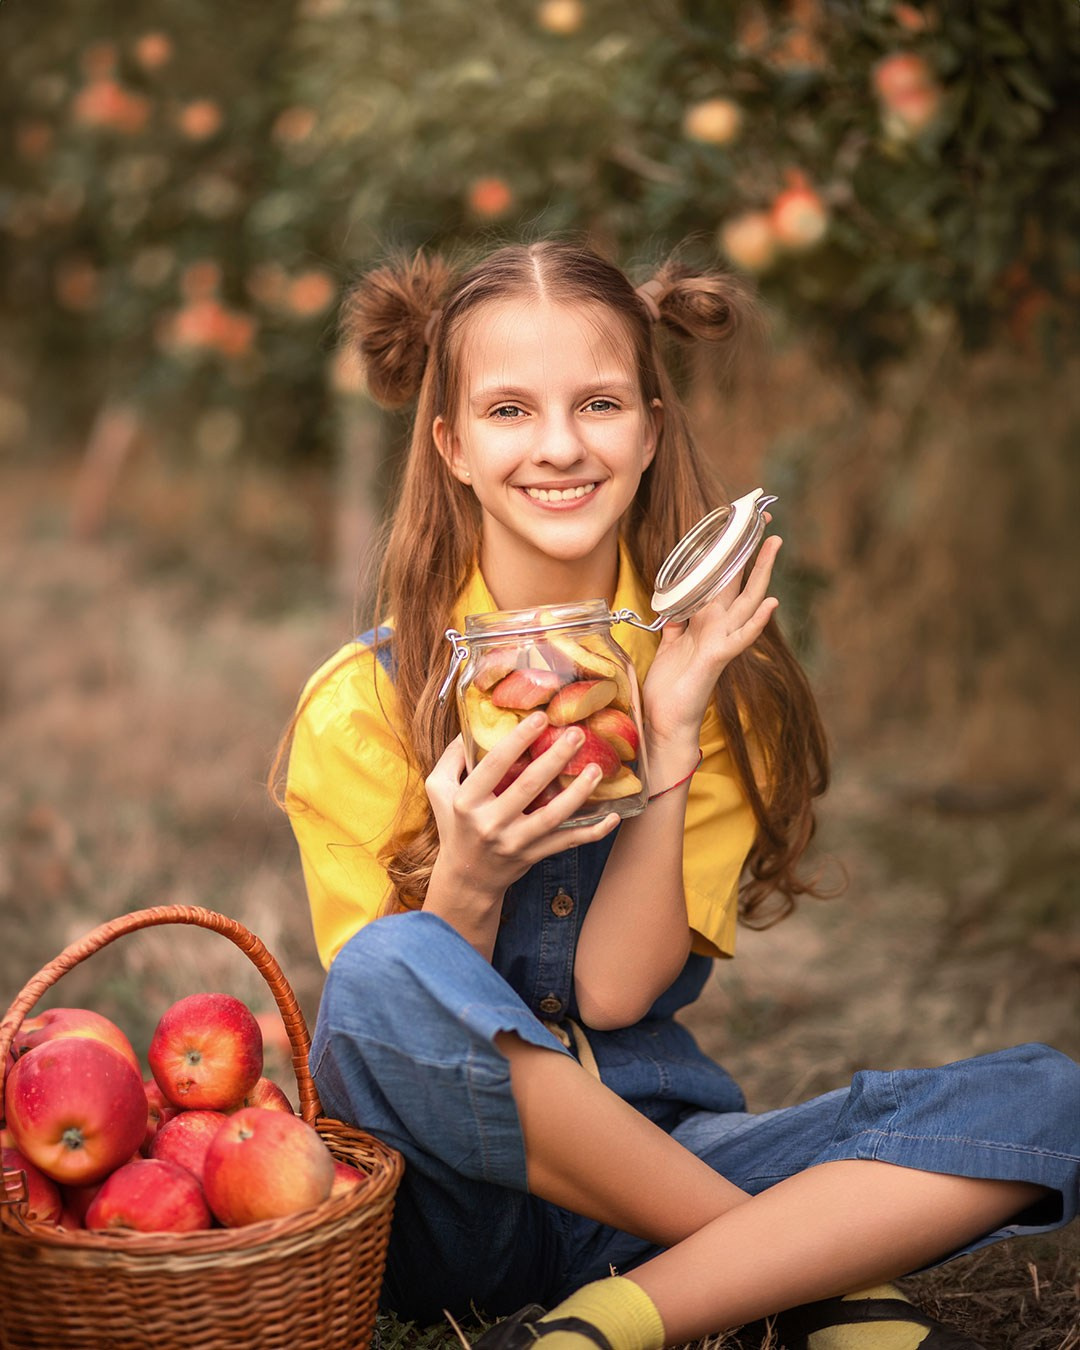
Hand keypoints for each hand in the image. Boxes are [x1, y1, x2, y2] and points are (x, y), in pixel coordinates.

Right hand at [425, 713, 619, 905]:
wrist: (466, 878)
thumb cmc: (455, 826)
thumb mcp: (440, 791)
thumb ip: (451, 758)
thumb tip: (470, 726)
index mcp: (466, 802)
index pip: (494, 765)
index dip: (518, 739)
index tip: (540, 718)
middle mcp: (490, 822)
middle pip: (528, 786)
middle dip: (556, 757)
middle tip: (577, 734)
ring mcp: (514, 842)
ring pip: (552, 816)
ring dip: (578, 793)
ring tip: (597, 769)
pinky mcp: (533, 856)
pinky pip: (566, 842)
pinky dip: (592, 832)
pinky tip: (613, 817)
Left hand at [642, 533, 780, 747]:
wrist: (665, 719)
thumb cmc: (670, 685)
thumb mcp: (670, 643)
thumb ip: (678, 621)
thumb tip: (675, 603)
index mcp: (706, 620)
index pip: (721, 580)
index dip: (728, 554)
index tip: (736, 526)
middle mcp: (719, 626)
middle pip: (739, 581)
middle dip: (751, 551)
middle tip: (764, 521)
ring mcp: (721, 640)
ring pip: (747, 601)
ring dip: (761, 573)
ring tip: (774, 545)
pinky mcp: (718, 657)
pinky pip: (740, 636)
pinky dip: (756, 621)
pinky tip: (771, 603)